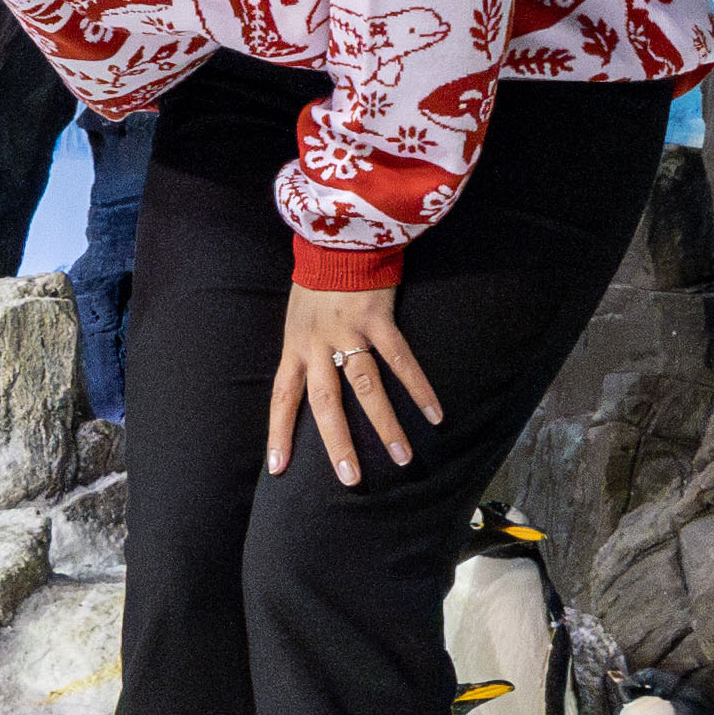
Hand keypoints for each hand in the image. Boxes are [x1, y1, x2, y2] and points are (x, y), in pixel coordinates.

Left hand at [265, 278, 445, 486]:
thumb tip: (311, 383)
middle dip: (337, 443)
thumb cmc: (318, 279)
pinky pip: (400, 360)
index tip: (278, 468)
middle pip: (325, 403)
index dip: (279, 433)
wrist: (337, 235)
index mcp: (295, 347)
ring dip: (385, 425)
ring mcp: (348, 332)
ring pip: (366, 388)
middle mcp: (317, 345)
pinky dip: (418, 388)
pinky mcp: (377, 318)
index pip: (283, 397)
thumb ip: (305, 350)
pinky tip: (435, 414)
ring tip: (403, 457)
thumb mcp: (298, 317)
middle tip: (351, 479)